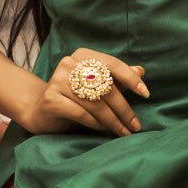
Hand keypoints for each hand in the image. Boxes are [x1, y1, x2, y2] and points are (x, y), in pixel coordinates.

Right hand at [18, 49, 148, 138]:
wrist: (41, 110)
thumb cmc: (75, 97)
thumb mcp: (97, 85)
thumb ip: (117, 78)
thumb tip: (141, 71)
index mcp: (83, 55)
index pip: (112, 64)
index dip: (131, 79)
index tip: (146, 94)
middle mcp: (69, 63)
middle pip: (106, 87)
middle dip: (124, 109)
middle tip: (135, 125)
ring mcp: (58, 80)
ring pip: (95, 103)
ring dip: (113, 121)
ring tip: (123, 132)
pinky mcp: (51, 98)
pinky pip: (81, 113)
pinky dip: (95, 123)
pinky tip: (103, 129)